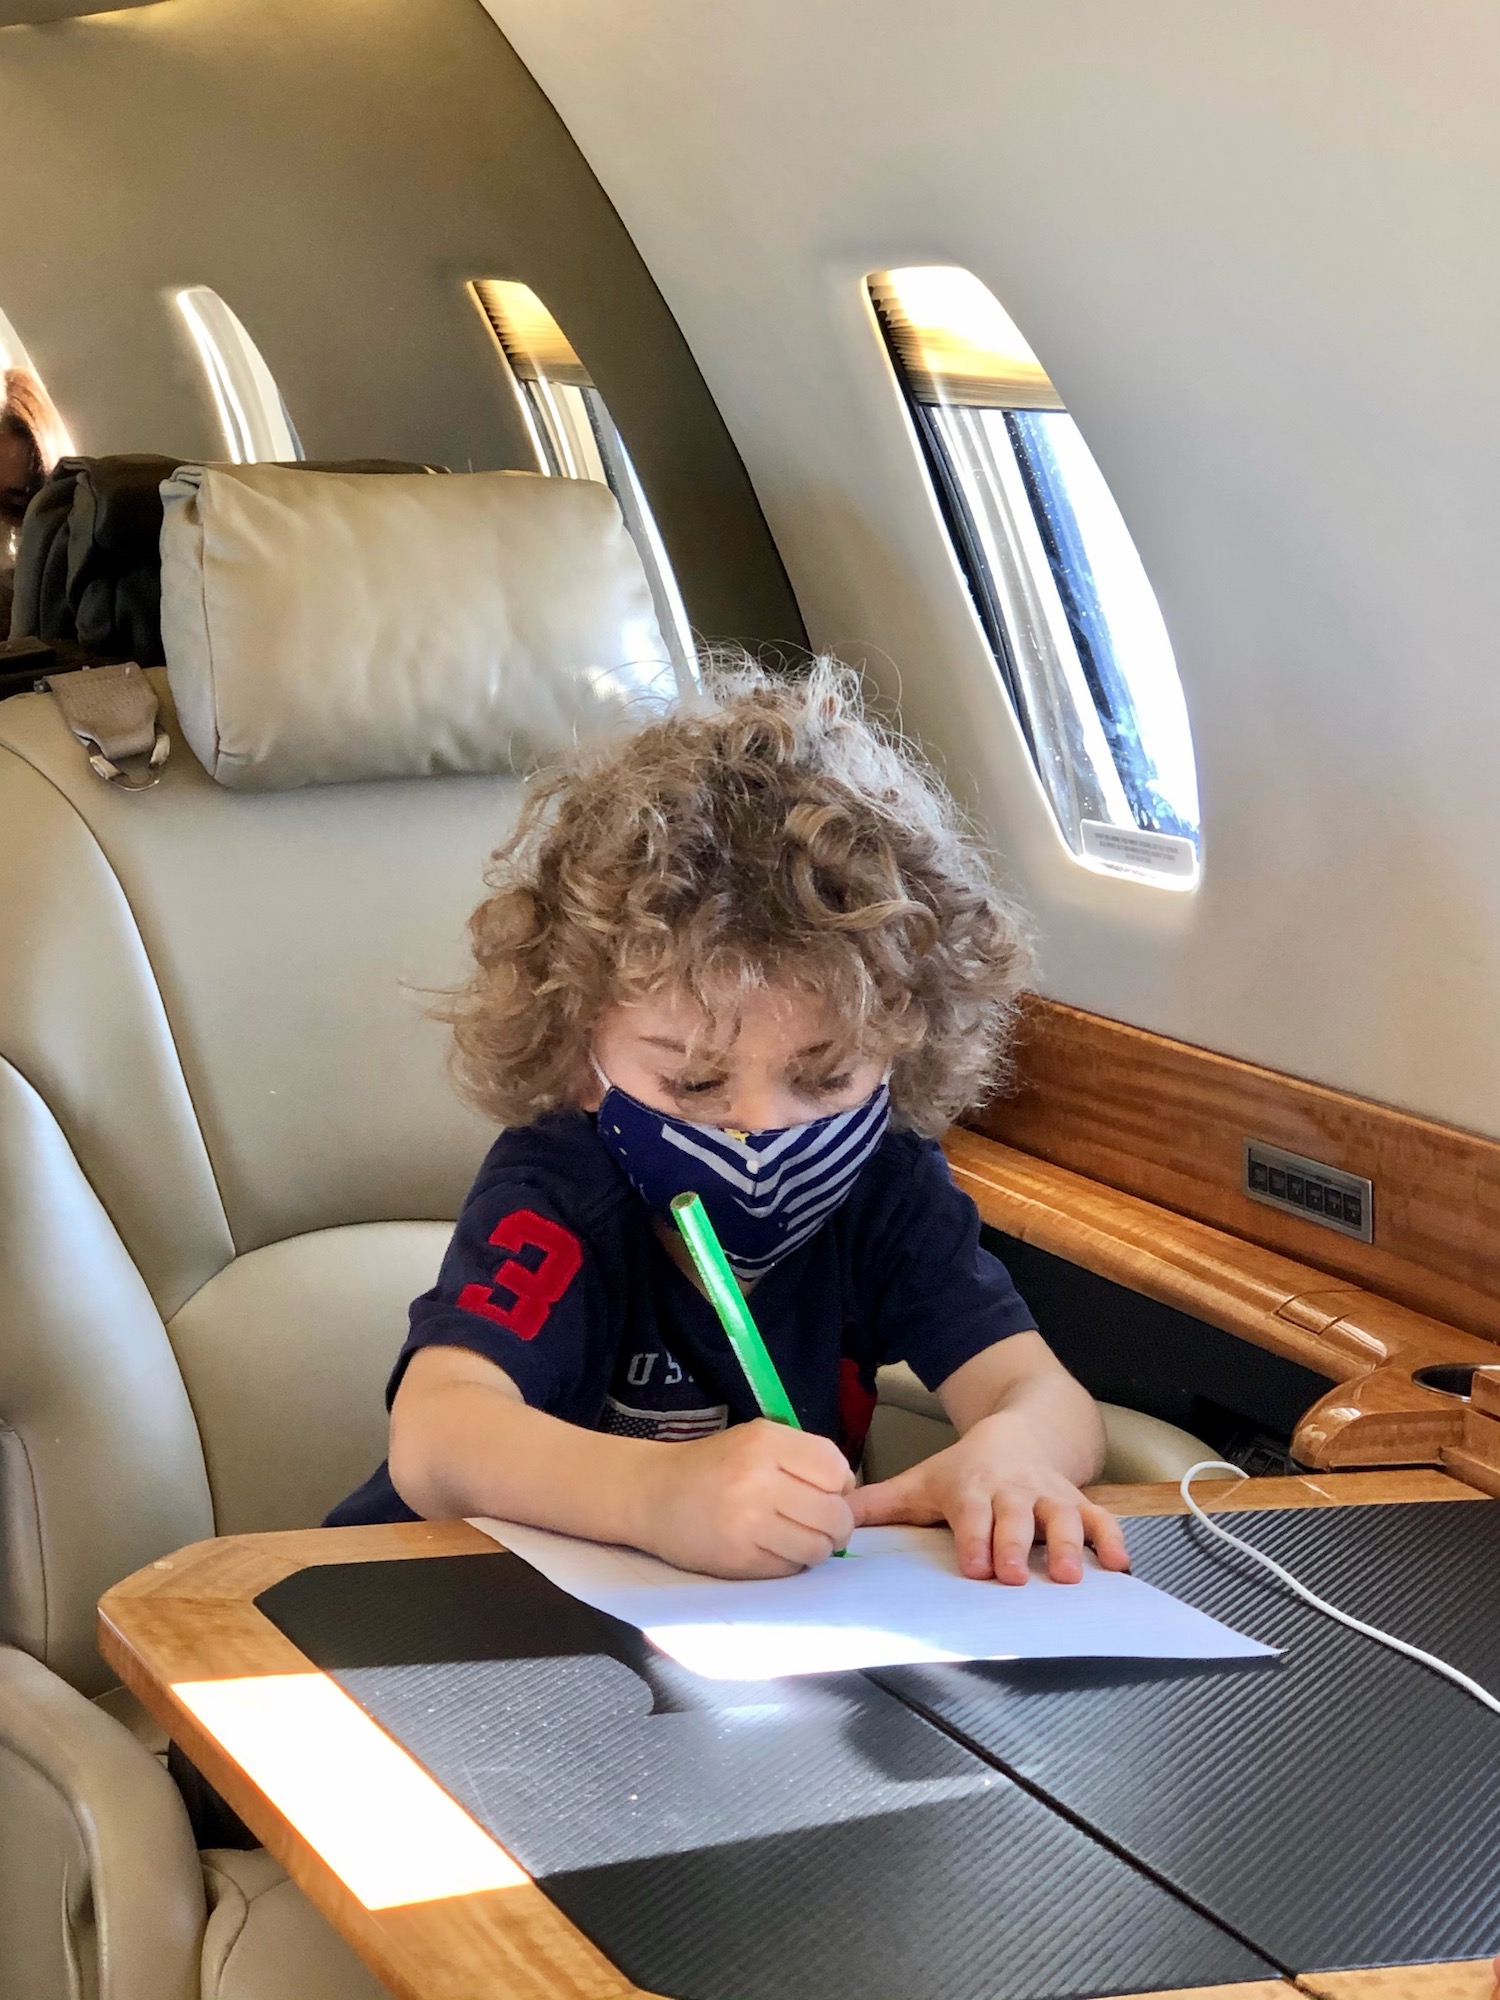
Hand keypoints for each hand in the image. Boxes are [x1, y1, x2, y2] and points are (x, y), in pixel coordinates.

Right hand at [635, 1419, 855, 1578]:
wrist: (651, 1494)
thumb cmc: (711, 1466)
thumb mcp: (755, 1440)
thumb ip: (802, 1458)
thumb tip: (850, 1493)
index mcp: (766, 1442)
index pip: (836, 1470)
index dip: (841, 1486)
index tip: (826, 1492)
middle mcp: (758, 1480)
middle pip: (834, 1514)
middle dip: (837, 1524)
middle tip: (820, 1524)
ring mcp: (748, 1523)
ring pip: (818, 1548)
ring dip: (817, 1548)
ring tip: (797, 1538)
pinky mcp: (738, 1560)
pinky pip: (790, 1569)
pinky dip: (790, 1563)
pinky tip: (773, 1549)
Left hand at [850, 1412, 1129, 1583]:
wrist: (1022, 1431)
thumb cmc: (967, 1469)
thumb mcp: (921, 1479)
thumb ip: (879, 1504)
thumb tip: (831, 1519)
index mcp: (972, 1488)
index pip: (971, 1514)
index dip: (974, 1538)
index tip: (975, 1564)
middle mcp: (1014, 1491)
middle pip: (1016, 1517)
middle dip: (1015, 1544)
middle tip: (1015, 1575)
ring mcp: (1050, 1497)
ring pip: (1063, 1517)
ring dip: (1067, 1545)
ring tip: (1068, 1575)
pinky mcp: (1080, 1503)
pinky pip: (1102, 1520)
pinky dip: (1113, 1542)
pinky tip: (1120, 1568)